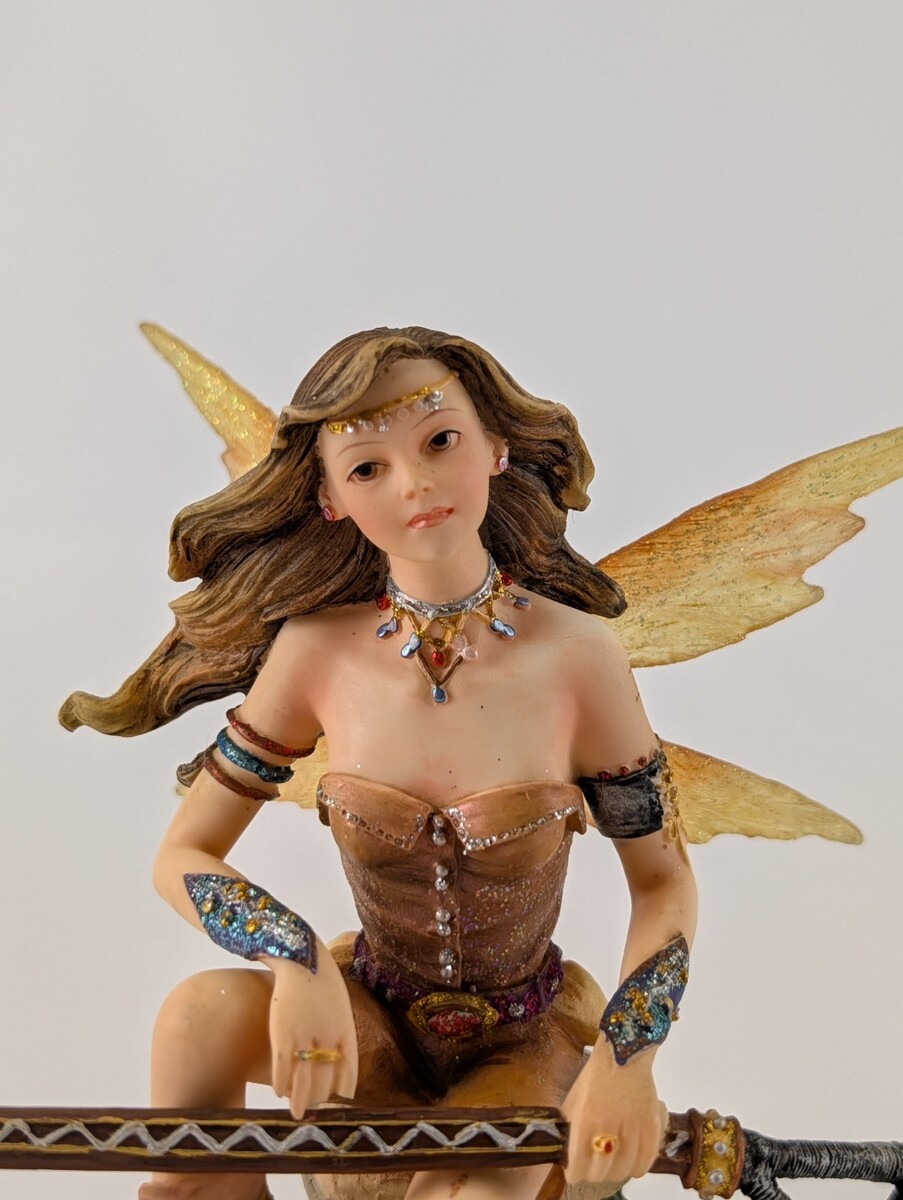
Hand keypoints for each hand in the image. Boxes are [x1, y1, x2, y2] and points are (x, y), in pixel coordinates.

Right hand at [267, 944, 357, 1117]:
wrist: (304, 958)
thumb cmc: (323, 986)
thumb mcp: (341, 1009)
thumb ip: (341, 1037)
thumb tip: (338, 1067)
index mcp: (346, 1031)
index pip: (348, 1072)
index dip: (342, 1093)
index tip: (337, 1106)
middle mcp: (327, 1036)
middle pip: (324, 1080)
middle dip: (319, 1099)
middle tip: (313, 1111)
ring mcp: (304, 1034)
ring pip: (303, 1079)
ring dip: (299, 1100)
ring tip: (296, 1114)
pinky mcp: (282, 1030)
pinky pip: (282, 1065)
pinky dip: (280, 1082)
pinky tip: (278, 1090)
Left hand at [561, 1041, 666, 1185]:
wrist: (622, 1056)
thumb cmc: (595, 1076)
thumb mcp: (573, 1100)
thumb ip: (569, 1129)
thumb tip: (568, 1154)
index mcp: (584, 1120)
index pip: (578, 1168)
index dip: (575, 1173)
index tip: (576, 1170)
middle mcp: (608, 1127)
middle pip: (600, 1174)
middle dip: (594, 1172)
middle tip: (594, 1164)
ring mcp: (632, 1128)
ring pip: (623, 1172)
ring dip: (615, 1170)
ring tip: (613, 1161)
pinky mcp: (652, 1127)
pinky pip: (644, 1163)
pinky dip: (636, 1166)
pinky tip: (630, 1160)